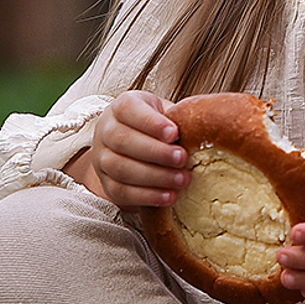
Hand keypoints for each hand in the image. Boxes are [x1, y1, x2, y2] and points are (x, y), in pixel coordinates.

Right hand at [76, 91, 190, 209]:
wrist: (133, 144)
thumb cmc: (156, 126)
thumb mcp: (165, 112)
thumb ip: (178, 117)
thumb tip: (203, 128)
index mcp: (121, 107)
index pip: (128, 109)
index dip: (150, 122)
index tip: (174, 133)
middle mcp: (105, 130)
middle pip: (122, 140)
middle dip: (155, 152)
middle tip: (183, 159)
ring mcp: (101, 158)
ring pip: (120, 168)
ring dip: (154, 176)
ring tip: (182, 180)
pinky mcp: (106, 183)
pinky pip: (121, 192)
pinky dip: (147, 196)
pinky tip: (169, 196)